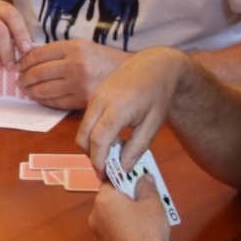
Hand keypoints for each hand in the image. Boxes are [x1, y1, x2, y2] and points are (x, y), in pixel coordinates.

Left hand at [16, 39, 129, 110]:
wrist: (131, 75)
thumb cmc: (104, 59)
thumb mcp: (83, 46)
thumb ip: (59, 52)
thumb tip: (30, 58)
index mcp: (75, 47)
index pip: (39, 54)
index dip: (24, 61)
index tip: (18, 66)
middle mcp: (76, 65)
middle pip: (38, 73)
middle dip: (24, 78)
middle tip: (19, 80)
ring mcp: (79, 84)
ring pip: (44, 89)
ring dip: (31, 91)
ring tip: (26, 90)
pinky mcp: (82, 100)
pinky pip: (55, 102)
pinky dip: (43, 100)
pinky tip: (40, 98)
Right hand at [76, 47, 188, 173]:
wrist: (155, 64)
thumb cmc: (158, 93)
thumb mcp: (153, 123)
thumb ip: (137, 147)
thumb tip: (122, 168)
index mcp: (117, 108)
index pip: (98, 140)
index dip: (99, 161)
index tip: (106, 175)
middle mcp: (99, 101)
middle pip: (83, 138)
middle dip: (92, 157)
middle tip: (107, 169)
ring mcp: (94, 97)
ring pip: (82, 130)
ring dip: (92, 146)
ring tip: (112, 154)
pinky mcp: (93, 97)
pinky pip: (87, 121)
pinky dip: (93, 134)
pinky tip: (111, 138)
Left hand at [89, 175, 172, 240]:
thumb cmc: (148, 232)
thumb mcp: (153, 204)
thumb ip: (147, 187)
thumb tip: (145, 177)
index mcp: (104, 200)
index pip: (110, 181)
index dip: (124, 179)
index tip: (137, 182)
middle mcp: (95, 216)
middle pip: (109, 200)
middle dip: (125, 199)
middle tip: (144, 201)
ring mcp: (97, 234)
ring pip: (110, 217)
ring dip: (123, 215)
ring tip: (144, 220)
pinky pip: (112, 233)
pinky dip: (122, 230)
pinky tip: (138, 236)